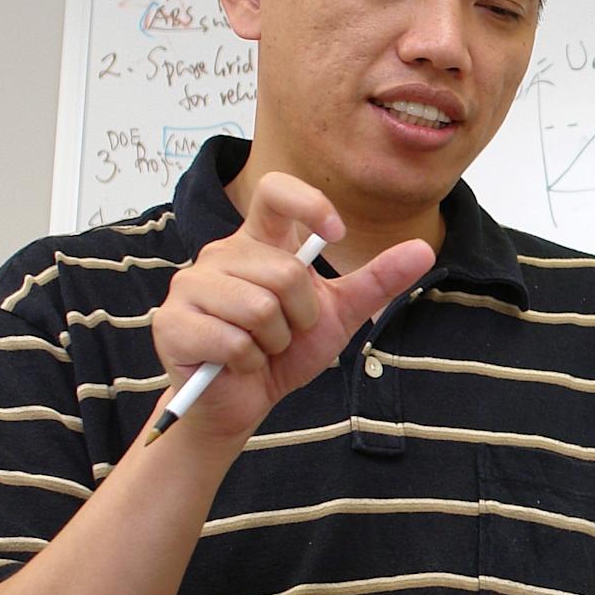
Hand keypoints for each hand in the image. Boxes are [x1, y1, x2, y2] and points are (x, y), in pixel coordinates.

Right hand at [149, 172, 432, 441]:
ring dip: (274, 342)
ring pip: (260, 308)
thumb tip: (423, 249)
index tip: (336, 234)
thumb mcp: (338, 315)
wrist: (241, 403)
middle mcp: (220, 254)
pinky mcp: (172, 323)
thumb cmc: (283, 353)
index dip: (310, 204)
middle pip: (285, 271)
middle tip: (284, 333)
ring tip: (260, 348)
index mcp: (259, 243)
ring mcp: (190, 285)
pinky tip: (237, 364)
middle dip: (301, 316)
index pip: (276, 191)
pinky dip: (248, 362)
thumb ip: (376, 280)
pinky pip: (232, 340)